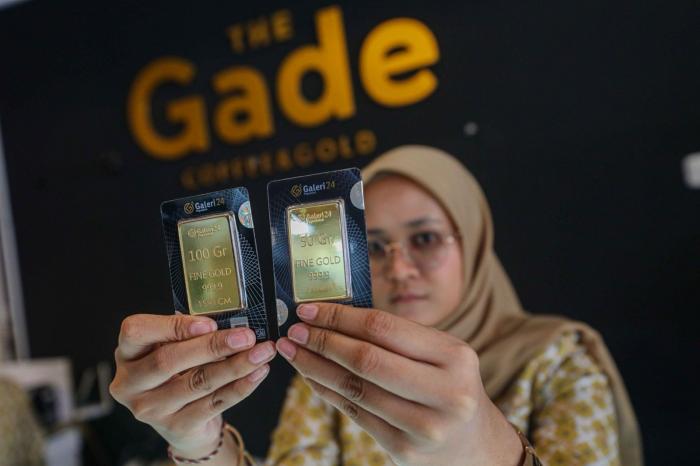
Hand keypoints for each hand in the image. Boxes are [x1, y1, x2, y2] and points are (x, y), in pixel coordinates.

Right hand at [110, 314, 275, 457]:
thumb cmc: (178, 370)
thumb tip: (231, 319)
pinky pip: (213, 404)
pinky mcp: (176, 427)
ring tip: (261, 352)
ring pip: (197, 382)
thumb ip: (192, 332)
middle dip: (212, 346)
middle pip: (169, 360)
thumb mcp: (174, 346)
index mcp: (127, 353)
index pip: (136, 332)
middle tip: (246, 336)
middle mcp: (131, 383)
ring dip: (235, 365)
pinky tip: (257, 373)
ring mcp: (151, 409)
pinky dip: (240, 387)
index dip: (172, 326)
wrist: (181, 419)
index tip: (208, 323)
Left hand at [276, 303, 521, 465]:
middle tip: (294, 331)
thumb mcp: (441, 355)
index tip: (309, 310)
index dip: (340, 316)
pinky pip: (356, 414)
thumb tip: (334, 317)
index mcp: (455, 356)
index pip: (384, 328)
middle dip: (322, 342)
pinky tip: (312, 377)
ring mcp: (425, 425)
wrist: (474, 445)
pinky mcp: (405, 450)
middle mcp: (445, 392)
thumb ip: (397, 338)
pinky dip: (328, 393)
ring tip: (294, 352)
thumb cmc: (450, 386)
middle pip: (366, 359)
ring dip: (316, 368)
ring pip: (356, 389)